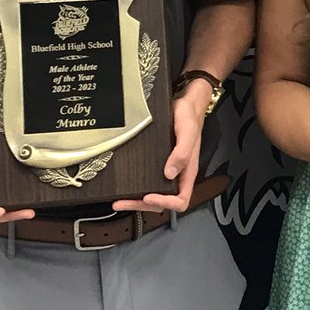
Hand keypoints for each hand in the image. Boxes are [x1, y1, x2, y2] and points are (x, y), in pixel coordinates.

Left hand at [113, 92, 201, 213]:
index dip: (165, 202)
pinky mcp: (157, 163)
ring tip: (119, 201)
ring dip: (136, 201)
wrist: (184, 104)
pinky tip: (124, 186)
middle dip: (142, 205)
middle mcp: (177, 174)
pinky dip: (136, 188)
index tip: (148, 196)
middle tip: (123, 203)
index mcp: (187, 172)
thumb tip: (170, 173)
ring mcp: (167, 170)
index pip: (181, 199)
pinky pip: (148, 181)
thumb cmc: (190, 117)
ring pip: (154, 194)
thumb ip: (182, 153)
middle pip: (163, 202)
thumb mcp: (188, 133)